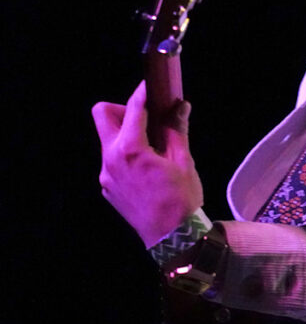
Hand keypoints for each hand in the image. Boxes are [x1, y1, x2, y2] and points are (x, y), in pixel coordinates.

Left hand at [92, 81, 203, 246]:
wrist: (172, 238)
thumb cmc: (180, 199)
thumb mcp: (184, 160)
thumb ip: (176, 128)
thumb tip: (179, 105)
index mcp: (131, 149)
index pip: (134, 107)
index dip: (144, 91)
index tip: (154, 85)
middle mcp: (111, 160)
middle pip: (102, 115)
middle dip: (123, 108)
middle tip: (147, 117)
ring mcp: (106, 176)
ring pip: (108, 140)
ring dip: (127, 134)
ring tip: (153, 145)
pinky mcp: (108, 188)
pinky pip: (112, 161)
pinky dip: (127, 155)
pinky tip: (148, 167)